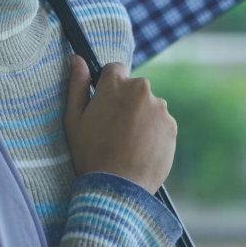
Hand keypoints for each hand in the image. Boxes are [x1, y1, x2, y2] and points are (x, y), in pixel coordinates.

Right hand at [62, 54, 176, 194]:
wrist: (117, 188)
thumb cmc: (90, 153)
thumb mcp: (74, 119)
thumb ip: (77, 84)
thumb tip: (76, 58)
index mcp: (115, 84)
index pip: (115, 69)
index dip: (108, 85)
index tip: (104, 103)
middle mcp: (141, 89)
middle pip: (133, 88)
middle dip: (125, 102)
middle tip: (113, 129)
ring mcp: (159, 108)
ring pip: (148, 106)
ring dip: (140, 117)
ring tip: (127, 143)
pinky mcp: (171, 126)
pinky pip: (161, 123)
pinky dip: (152, 133)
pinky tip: (140, 150)